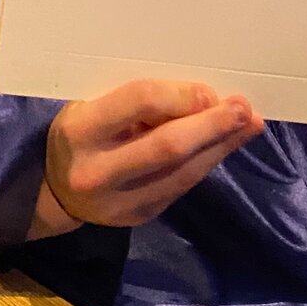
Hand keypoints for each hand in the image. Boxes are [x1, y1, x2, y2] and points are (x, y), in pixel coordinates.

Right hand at [31, 79, 262, 236]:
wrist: (56, 192)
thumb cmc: (81, 133)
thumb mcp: (92, 104)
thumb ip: (137, 102)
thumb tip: (201, 94)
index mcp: (80, 130)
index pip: (137, 102)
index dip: (180, 95)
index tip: (210, 89)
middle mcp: (98, 170)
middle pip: (167, 145)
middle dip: (211, 125)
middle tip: (244, 108)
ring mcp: (121, 200)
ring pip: (183, 172)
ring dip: (221, 145)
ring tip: (250, 124)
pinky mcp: (141, 216)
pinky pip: (184, 185)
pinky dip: (209, 161)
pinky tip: (228, 144)